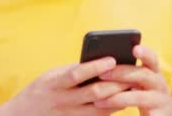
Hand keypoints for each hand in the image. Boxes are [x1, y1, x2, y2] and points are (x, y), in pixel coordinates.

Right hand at [0, 57, 129, 115]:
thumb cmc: (40, 91)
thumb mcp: (50, 76)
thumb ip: (71, 71)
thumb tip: (98, 62)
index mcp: (54, 83)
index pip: (77, 74)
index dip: (95, 67)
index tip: (112, 59)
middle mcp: (62, 101)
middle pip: (93, 94)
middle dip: (114, 84)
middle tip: (131, 75)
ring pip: (99, 110)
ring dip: (117, 99)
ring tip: (131, 87)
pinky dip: (111, 111)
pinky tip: (122, 102)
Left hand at [93, 46, 171, 115]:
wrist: (165, 115)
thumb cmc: (146, 94)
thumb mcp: (141, 82)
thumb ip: (129, 73)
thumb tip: (102, 66)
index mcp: (154, 72)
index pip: (152, 59)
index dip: (145, 53)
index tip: (135, 48)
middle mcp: (159, 84)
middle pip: (143, 75)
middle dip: (121, 73)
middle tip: (102, 74)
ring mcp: (159, 101)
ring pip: (139, 97)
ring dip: (117, 98)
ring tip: (98, 101)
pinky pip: (139, 113)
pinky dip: (122, 112)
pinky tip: (109, 113)